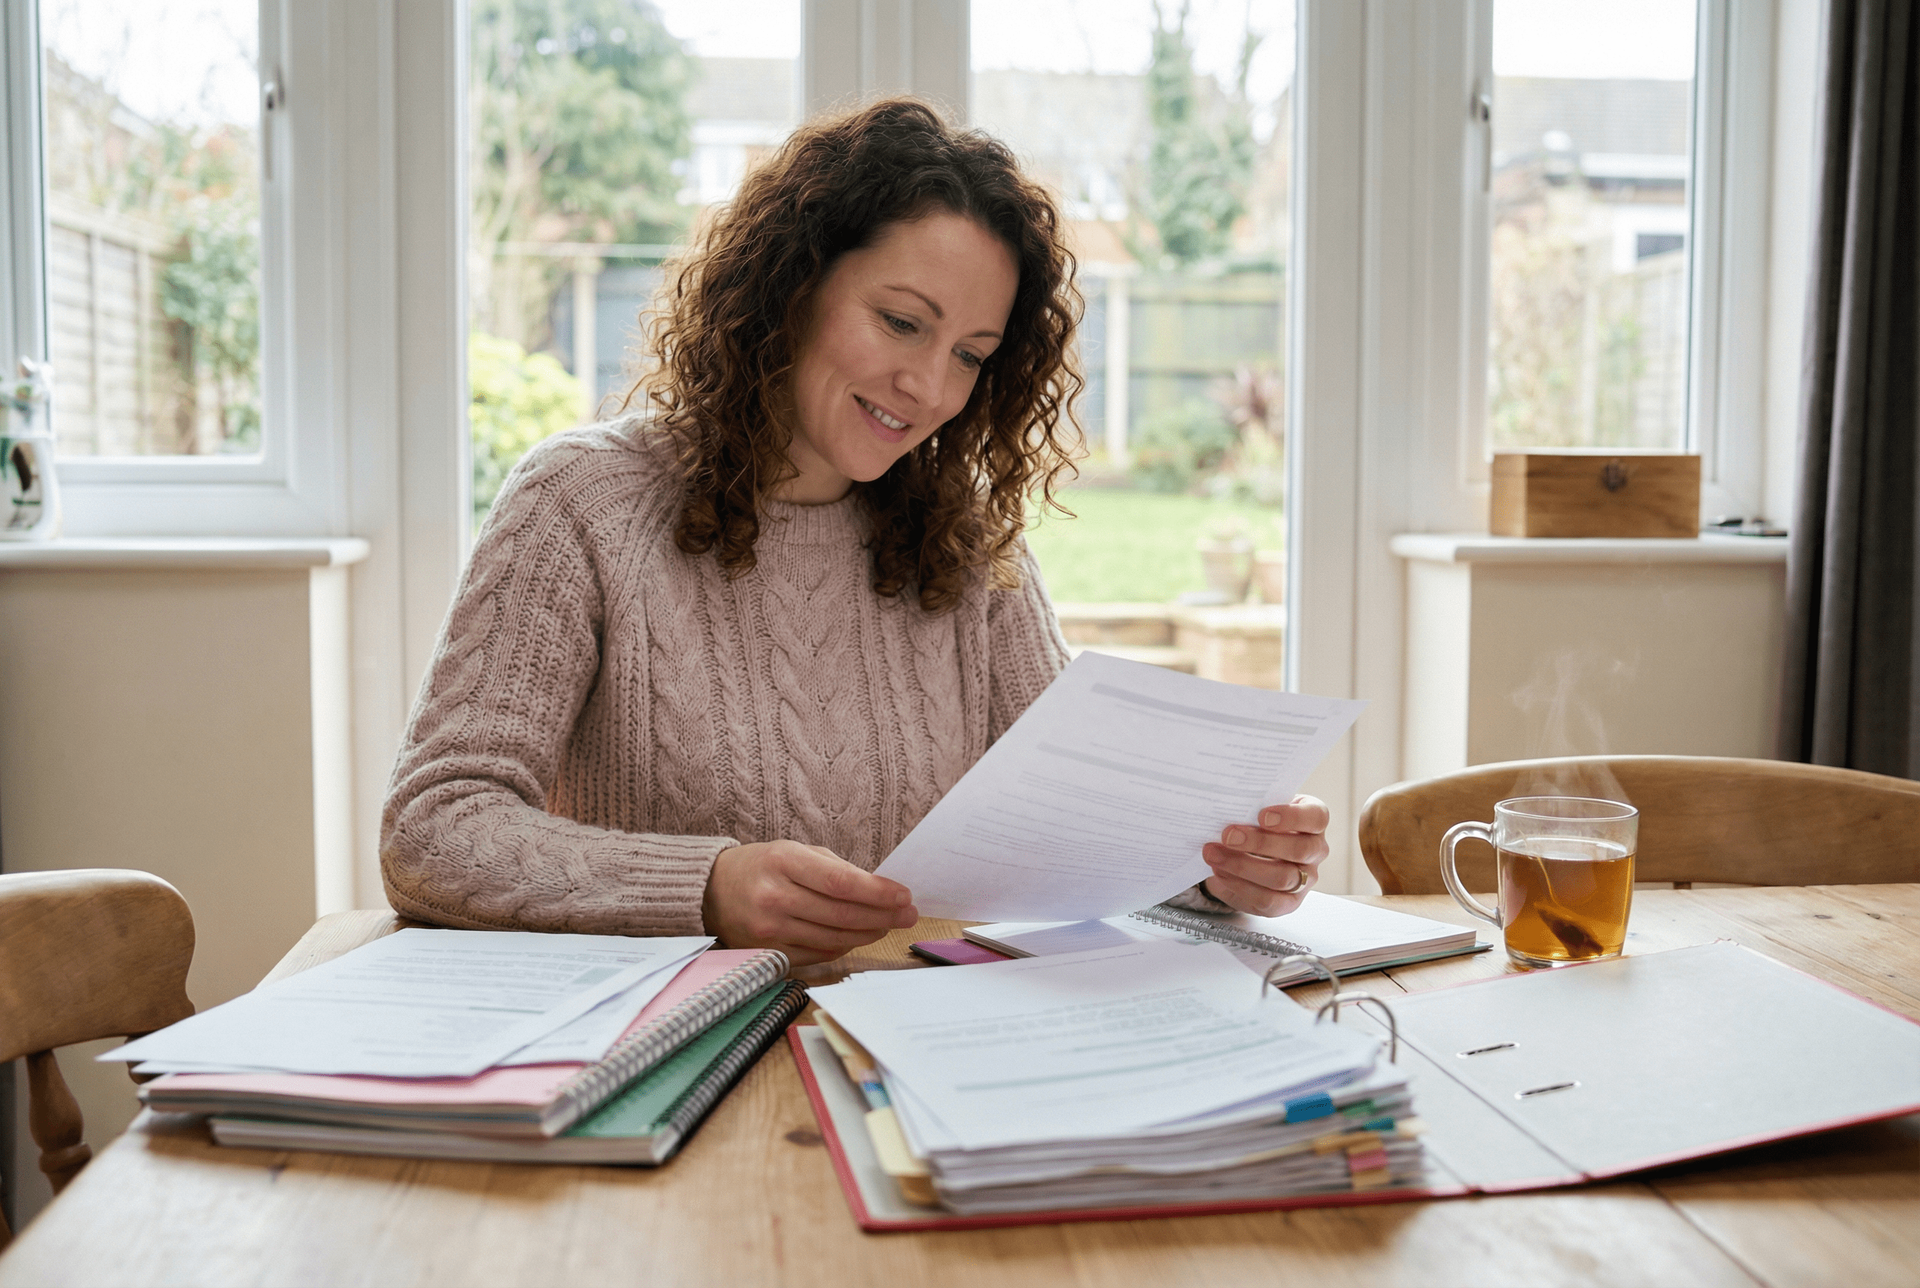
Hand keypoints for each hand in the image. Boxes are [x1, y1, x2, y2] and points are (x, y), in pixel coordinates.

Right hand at [702, 840, 917, 966]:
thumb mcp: (794, 852)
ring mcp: (769, 930)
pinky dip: (842, 947)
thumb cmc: (762, 867)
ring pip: (834, 939)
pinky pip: (819, 955)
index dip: (877, 892)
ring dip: (868, 934)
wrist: (711, 891)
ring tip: (886, 925)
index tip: (903, 895)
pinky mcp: (769, 953)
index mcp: (783, 862)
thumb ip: (835, 868)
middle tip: (908, 915)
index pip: (841, 883)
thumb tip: (880, 890)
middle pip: (842, 915)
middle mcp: (774, 897)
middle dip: (883, 916)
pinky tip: (856, 937)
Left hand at [1200, 795, 1330, 917]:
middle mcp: (1316, 850)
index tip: (1261, 815)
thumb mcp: (1257, 809)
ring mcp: (1306, 879)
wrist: (1248, 852)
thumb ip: (1250, 807)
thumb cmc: (1256, 822)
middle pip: (1299, 850)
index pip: (1316, 817)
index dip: (1291, 816)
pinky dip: (1239, 885)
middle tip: (1227, 835)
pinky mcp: (1289, 903)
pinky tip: (1220, 872)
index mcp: (1314, 820)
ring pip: (1282, 878)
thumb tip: (1225, 809)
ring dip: (1243, 866)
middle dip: (1259, 843)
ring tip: (1214, 855)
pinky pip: (1267, 900)